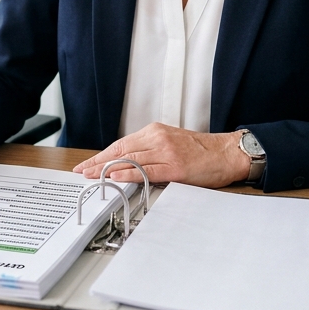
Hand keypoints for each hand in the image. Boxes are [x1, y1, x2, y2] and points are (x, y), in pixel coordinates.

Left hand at [72, 123, 251, 188]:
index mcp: (155, 132)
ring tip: (92, 176)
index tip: (87, 164)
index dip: (101, 155)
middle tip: (82, 171)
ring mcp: (166, 152)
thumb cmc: (201, 151)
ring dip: (107, 169)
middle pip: (120, 151)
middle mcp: (157, 139)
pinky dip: (128, 174)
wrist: (226, 153)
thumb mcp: (171, 143)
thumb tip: (127, 165)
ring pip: (129, 160)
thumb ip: (150, 151)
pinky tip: (115, 177)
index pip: (121, 144)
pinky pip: (146, 171)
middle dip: (98, 162)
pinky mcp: (175, 167)